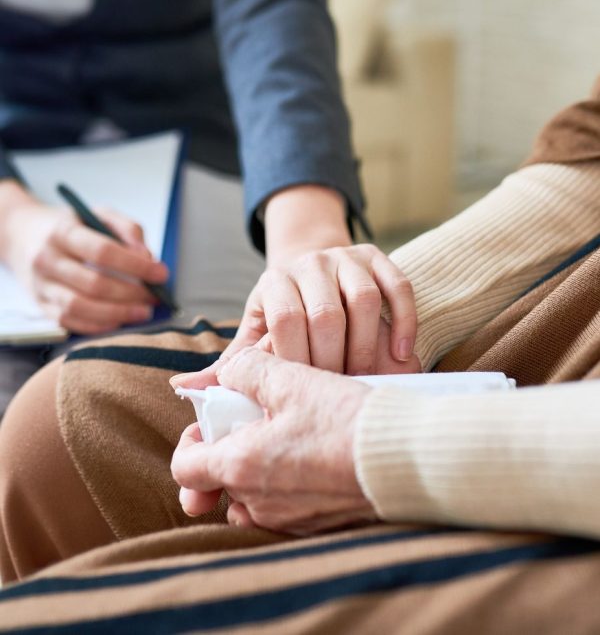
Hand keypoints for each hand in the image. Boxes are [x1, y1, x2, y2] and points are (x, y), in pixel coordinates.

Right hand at [4, 201, 168, 333]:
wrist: (23, 236)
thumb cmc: (70, 226)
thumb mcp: (98, 214)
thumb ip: (127, 229)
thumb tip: (147, 256)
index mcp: (63, 232)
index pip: (103, 251)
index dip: (136, 266)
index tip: (161, 274)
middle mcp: (47, 260)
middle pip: (94, 284)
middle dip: (131, 294)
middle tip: (155, 297)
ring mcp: (41, 286)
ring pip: (81, 308)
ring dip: (118, 314)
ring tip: (142, 312)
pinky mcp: (41, 306)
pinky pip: (71, 323)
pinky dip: (99, 326)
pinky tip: (120, 320)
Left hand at [171, 348, 377, 534]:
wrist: (406, 459)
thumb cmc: (346, 420)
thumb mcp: (292, 380)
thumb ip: (248, 370)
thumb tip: (229, 371)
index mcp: (242, 467)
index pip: (186, 468)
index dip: (191, 441)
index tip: (214, 422)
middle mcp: (260, 503)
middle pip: (223, 480)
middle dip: (232, 450)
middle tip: (258, 422)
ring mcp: (290, 520)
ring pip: (254, 497)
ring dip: (261, 470)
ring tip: (289, 437)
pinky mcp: (319, 526)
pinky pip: (287, 509)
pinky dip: (289, 485)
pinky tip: (314, 457)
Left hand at [196, 244, 415, 381]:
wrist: (314, 269)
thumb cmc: (283, 314)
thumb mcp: (255, 333)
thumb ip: (230, 363)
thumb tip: (183, 387)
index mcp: (274, 282)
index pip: (285, 320)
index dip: (295, 361)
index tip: (302, 396)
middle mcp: (310, 264)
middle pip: (326, 313)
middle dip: (333, 360)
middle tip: (336, 395)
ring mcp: (347, 258)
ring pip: (364, 300)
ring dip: (367, 346)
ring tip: (365, 380)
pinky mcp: (377, 257)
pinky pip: (398, 285)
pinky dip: (403, 321)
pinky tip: (401, 354)